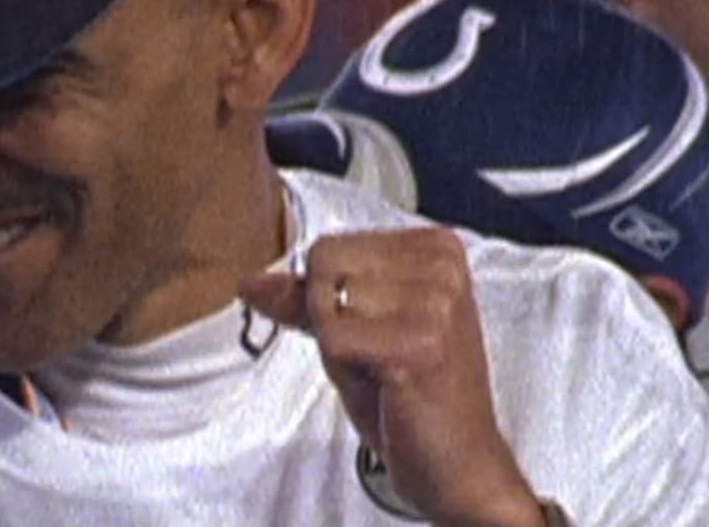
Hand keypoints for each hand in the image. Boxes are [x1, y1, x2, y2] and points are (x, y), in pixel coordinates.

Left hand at [239, 229, 542, 526]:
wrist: (458, 461)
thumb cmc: (411, 396)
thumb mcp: (353, 332)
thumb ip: (305, 299)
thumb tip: (250, 281)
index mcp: (436, 248)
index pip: (328, 247)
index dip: (325, 297)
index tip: (373, 330)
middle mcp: (442, 265)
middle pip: (322, 267)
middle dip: (329, 319)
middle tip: (377, 355)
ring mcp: (435, 303)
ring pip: (323, 303)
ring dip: (338, 347)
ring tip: (384, 370)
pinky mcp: (420, 345)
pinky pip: (333, 340)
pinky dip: (344, 369)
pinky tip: (389, 386)